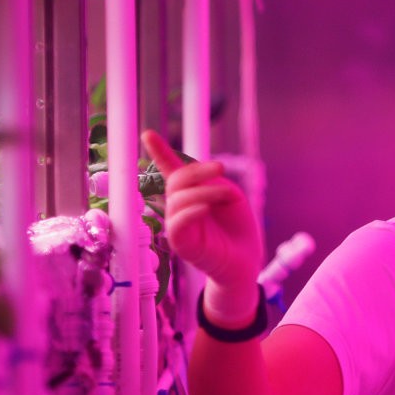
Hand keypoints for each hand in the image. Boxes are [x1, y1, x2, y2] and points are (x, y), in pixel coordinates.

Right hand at [141, 130, 262, 314]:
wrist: (246, 261)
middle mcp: (179, 208)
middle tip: (221, 168)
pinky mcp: (181, 244)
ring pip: (178, 199)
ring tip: (226, 195)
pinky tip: (205, 208)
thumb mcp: (228, 196)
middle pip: (176, 181)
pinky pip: (177, 224)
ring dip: (205, 191)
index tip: (148, 134)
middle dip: (197, 170)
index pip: (171, 171)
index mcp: (190, 194)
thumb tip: (194, 176)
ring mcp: (178, 226)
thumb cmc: (238, 228)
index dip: (160, 152)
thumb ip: (210, 182)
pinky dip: (191, 211)